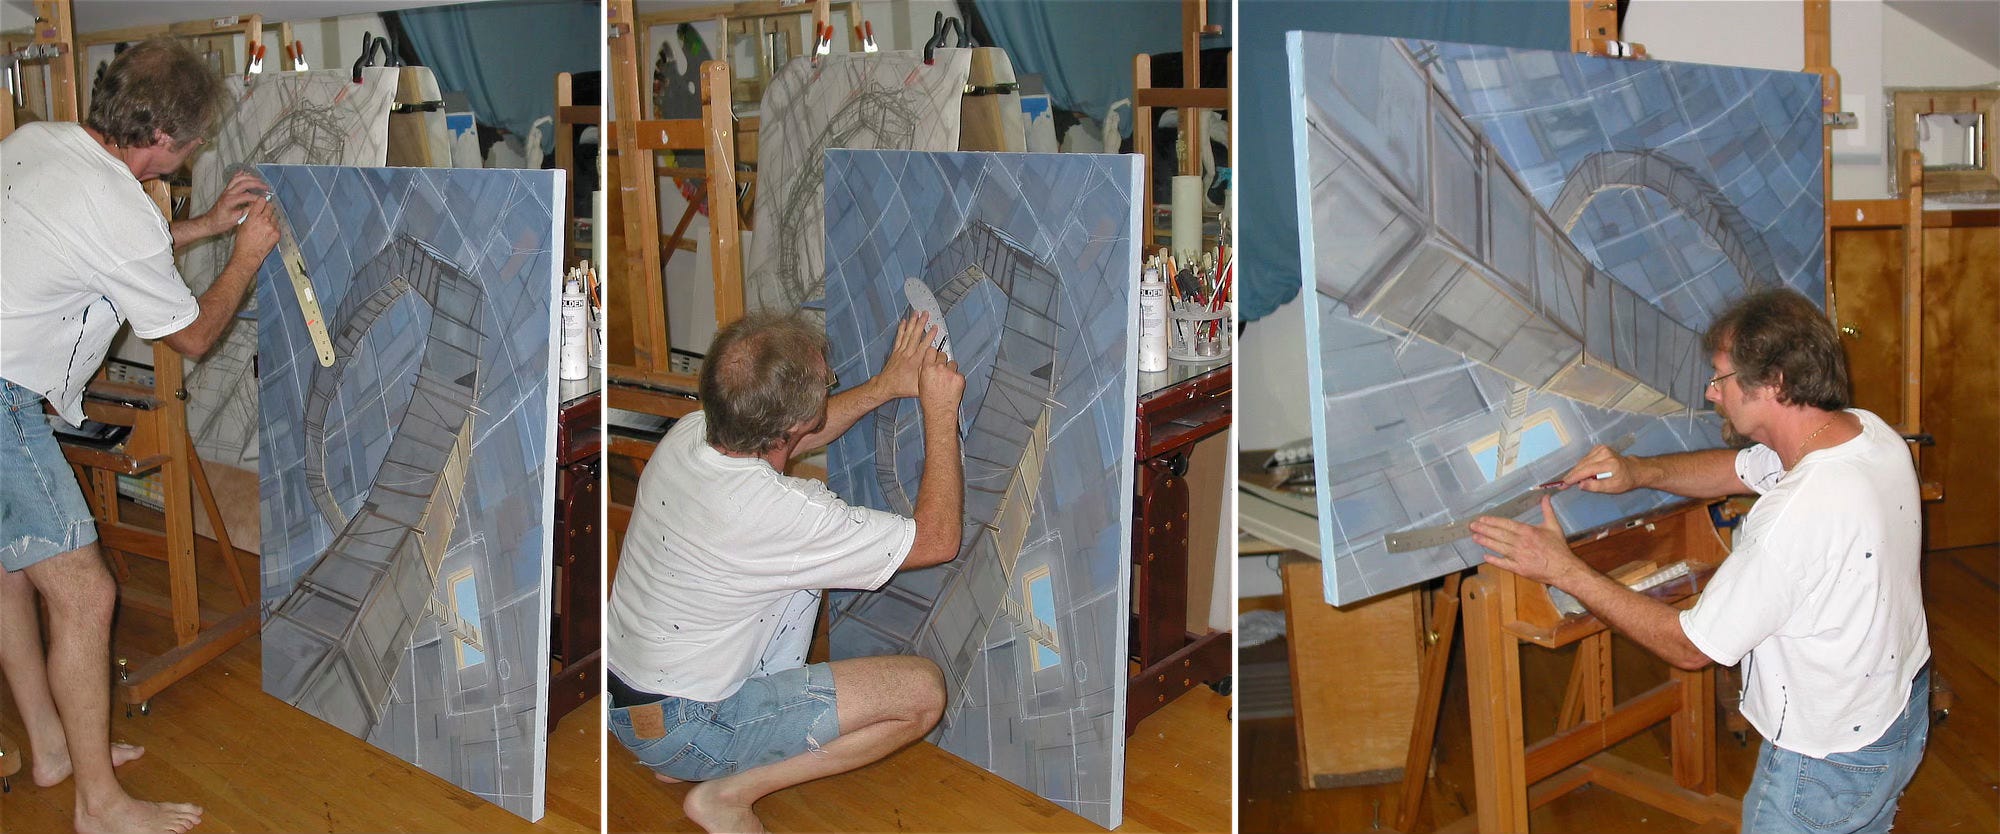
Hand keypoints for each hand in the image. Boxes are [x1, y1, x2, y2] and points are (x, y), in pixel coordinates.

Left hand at [201, 170, 268, 234]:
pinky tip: (246, 174)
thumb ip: (246, 212)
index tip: (266, 200)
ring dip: (250, 178)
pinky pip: (233, 179)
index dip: (258, 198)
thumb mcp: (235, 220)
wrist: (210, 222)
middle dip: (257, 184)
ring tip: (260, 180)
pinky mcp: (226, 190)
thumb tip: (256, 206)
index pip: (247, 196)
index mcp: (230, 201)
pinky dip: (241, 175)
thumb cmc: (221, 223)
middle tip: (267, 187)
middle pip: (244, 183)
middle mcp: (228, 193)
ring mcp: (226, 191)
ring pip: (238, 178)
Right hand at [230, 199, 279, 265]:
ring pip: (275, 216)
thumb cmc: (243, 241)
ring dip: (271, 218)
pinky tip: (268, 231)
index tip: (262, 202)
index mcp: (253, 216)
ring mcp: (272, 227)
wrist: (249, 254)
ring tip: (265, 224)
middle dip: (267, 208)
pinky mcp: (277, 233)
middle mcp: (264, 220)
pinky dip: (274, 226)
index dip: (262, 201)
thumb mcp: (242, 224)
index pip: (261, 201)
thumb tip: (253, 208)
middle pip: (270, 207)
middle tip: (265, 212)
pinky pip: (277, 225)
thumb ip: (248, 215)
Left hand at [877, 312, 938, 398]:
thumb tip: (938, 371)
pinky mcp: (895, 351)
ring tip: (916, 313)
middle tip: (926, 314)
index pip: (924, 346)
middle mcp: (907, 354)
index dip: (930, 336)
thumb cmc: (902, 387)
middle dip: (921, 324)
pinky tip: (903, 321)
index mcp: (914, 362)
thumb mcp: (918, 387)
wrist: (885, 386)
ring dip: (912, 323)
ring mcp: (900, 352)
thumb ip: (928, 378)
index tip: (935, 327)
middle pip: (915, 336)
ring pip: (907, 334)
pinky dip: (901, 329)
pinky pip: (899, 337)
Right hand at [917, 346, 962, 415]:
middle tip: (942, 370)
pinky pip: (959, 373)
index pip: (931, 350)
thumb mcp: (920, 383)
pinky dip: (957, 378)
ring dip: (950, 369)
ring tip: (947, 380)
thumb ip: (923, 370)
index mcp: (927, 368)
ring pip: (952, 363)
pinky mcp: (959, 378)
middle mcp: (939, 368)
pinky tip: (952, 385)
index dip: (933, 353)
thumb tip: (927, 363)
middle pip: (943, 355)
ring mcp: (950, 372)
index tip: (934, 354)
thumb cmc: (929, 400)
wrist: (939, 410)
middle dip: (942, 361)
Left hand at [1470, 495, 1584, 586]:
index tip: (1482, 518)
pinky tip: (1485, 556)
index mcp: (1528, 531)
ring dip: (1486, 542)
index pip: (1506, 524)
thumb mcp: (1553, 526)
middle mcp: (1521, 543)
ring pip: (1499, 547)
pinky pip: (1504, 564)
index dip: (1492, 521)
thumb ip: (1547, 510)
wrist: (1564, 569)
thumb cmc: (1559, 548)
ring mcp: (1519, 556)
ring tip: (1475, 537)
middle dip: (1484, 529)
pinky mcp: (1519, 568)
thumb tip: (1546, 496)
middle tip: (1472, 525)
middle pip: (1499, 534)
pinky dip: (1494, 560)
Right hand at [1561, 444, 1637, 493]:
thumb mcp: (1612, 488)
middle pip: (1583, 465)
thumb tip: (1580, 485)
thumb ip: (1596, 486)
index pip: (1587, 470)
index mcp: (1610, 463)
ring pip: (1582, 461)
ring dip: (1576, 471)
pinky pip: (1585, 459)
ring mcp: (1601, 449)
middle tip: (1563, 484)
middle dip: (1572, 475)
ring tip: (1573, 481)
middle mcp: (1605, 453)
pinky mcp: (1599, 448)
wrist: (1633, 470)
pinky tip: (1582, 474)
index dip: (1574, 477)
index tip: (1564, 484)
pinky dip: (1582, 467)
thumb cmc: (1624, 481)